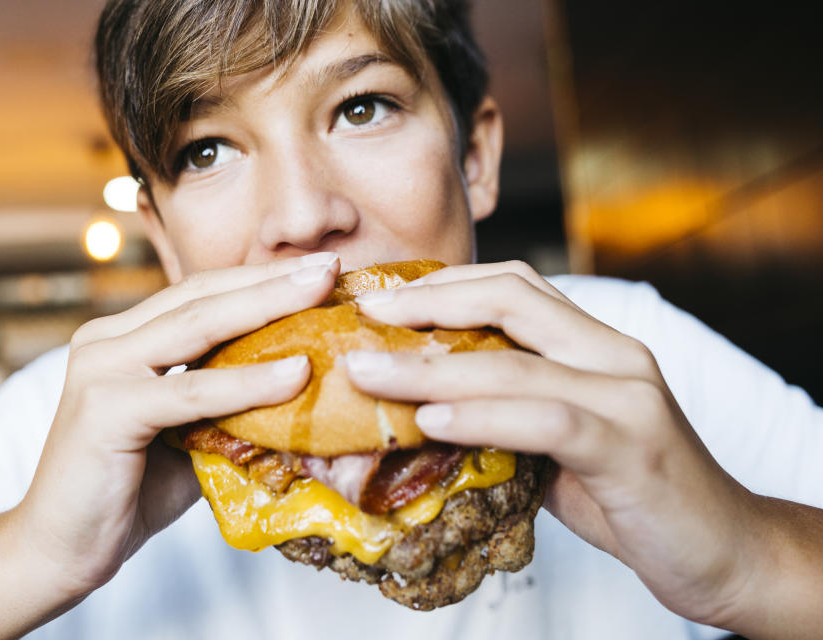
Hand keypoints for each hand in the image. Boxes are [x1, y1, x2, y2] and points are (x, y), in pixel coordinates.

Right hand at [19, 252, 339, 595]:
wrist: (60, 551)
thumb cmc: (131, 492)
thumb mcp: (191, 434)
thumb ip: (230, 404)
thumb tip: (305, 388)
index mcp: (125, 338)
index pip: (202, 294)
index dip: (260, 279)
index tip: (319, 269)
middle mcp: (107, 340)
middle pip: (203, 295)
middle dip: (272, 278)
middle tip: (331, 263)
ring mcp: (101, 369)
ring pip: (197, 326)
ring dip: (267, 305)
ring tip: (323, 291)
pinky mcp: (105, 408)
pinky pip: (190, 391)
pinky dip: (247, 382)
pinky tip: (295, 373)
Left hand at [344, 261, 756, 626]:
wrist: (721, 548)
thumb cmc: (629, 493)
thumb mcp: (559, 442)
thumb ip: (508, 415)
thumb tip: (420, 412)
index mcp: (595, 345)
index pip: (514, 285)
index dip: (442, 284)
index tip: (381, 299)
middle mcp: (614, 355)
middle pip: (511, 298)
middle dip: (427, 303)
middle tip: (364, 315)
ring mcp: (627, 397)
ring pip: (514, 363)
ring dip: (430, 367)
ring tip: (368, 372)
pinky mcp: (632, 446)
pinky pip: (546, 420)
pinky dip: (482, 417)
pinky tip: (433, 422)